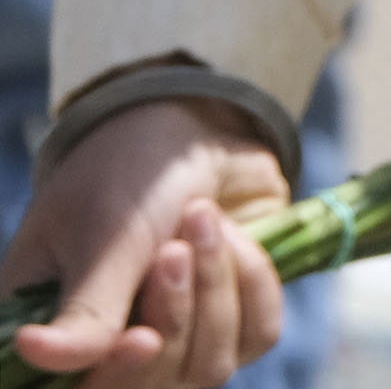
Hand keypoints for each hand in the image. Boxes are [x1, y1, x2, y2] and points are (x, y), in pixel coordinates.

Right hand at [0, 98, 290, 384]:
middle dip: (175, 314)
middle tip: (174, 249)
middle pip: (154, 386)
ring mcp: (177, 339)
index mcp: (53, 332)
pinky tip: (234, 234)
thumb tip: (35, 354)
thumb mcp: (105, 241)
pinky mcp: (232, 320)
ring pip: (209, 367)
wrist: (194, 126)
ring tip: (202, 221)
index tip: (143, 338)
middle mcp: (111, 349)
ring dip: (216, 289)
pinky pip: (258, 335)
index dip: (116, 379)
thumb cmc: (128, 177)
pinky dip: (255, 283)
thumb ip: (86, 310)